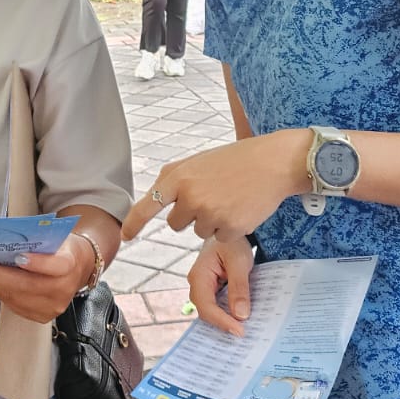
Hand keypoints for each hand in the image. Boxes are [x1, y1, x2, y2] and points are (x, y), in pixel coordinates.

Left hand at [0, 232, 93, 321]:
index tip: (19, 257)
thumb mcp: (55, 236)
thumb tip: (0, 236)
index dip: (39, 263)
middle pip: (27, 286)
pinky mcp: (40, 316)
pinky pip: (12, 304)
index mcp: (70, 264)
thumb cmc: (60, 248)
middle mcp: (62, 290)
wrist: (76, 269)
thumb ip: (35, 238)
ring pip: (15, 297)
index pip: (57, 266)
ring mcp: (51, 307)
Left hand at [123, 131, 308, 245]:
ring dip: (211, 221)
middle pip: (176, 224)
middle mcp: (190, 196)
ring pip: (198, 232)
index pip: (147, 205)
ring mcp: (209, 213)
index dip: (134, 223)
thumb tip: (153, 193)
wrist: (273, 163)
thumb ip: (174, 177)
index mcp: (179, 177)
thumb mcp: (198, 161)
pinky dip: (229, 229)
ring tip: (229, 198)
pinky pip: (219, 239)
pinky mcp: (229, 228)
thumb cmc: (235, 160)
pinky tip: (240, 209)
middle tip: (213, 195)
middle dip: (190, 215)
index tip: (126, 236)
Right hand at [188, 236, 253, 337]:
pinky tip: (241, 318)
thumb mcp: (239, 261)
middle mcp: (197, 285)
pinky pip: (217, 306)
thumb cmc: (232, 243)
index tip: (240, 331)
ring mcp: (203, 288)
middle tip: (244, 334)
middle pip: (207, 312)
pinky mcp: (211, 290)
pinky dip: (228, 313)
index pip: (206, 306)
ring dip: (226, 320)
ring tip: (244, 329)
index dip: (222, 321)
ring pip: (211, 311)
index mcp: (199, 276)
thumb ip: (239, 287)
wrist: (228, 232)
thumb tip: (241, 315)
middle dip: (224, 324)